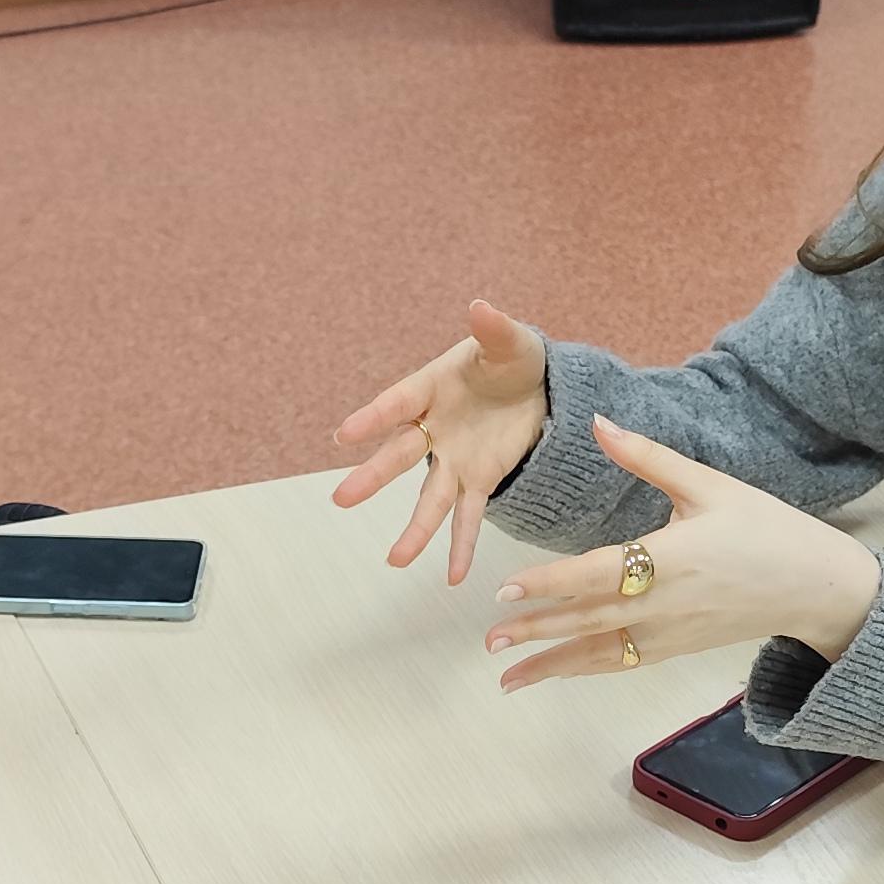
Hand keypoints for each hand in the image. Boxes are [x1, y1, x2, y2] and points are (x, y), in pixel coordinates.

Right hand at [330, 300, 553, 585]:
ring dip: (414, 529)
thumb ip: (493, 330)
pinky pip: (469, 517)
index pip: (396, 404)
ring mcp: (454, 459)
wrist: (542, 387)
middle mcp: (433, 429)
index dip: (372, 418)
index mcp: (430, 388)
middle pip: (399, 457)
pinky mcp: (480, 480)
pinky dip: (461, 546)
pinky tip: (455, 576)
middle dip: (372, 478)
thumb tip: (479, 307)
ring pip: (429, 498)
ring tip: (395, 560)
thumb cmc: (513, 359)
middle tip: (341, 499)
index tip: (344, 434)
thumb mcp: (509, 342)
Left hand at [477, 417, 882, 688]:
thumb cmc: (764, 527)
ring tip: (506, 675)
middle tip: (489, 638)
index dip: (550, 583)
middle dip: (536, 630)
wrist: (815, 585)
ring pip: (601, 653)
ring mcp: (672, 633)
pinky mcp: (677, 649)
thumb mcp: (709, 484)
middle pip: (589, 620)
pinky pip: (622, 663)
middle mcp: (667, 603)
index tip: (505, 589)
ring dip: (552, 664)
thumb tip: (598, 421)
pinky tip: (552, 672)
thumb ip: (647, 457)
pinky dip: (584, 669)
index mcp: (673, 557)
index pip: (598, 573)